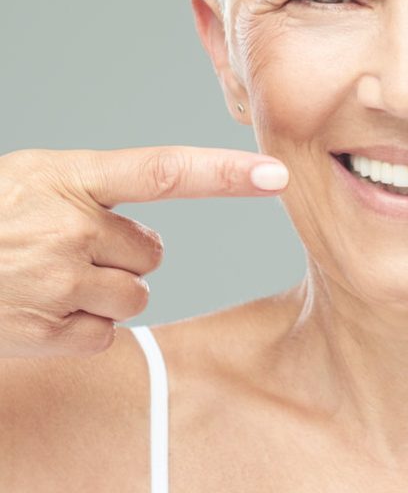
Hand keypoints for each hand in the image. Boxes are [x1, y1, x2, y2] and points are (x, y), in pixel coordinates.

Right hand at [0, 146, 287, 357]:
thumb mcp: (33, 179)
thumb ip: (96, 193)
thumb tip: (150, 235)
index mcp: (69, 177)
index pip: (164, 171)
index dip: (225, 172)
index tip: (275, 173)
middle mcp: (68, 227)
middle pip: (153, 253)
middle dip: (124, 254)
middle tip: (71, 248)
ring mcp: (56, 281)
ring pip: (135, 296)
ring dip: (104, 292)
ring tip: (52, 277)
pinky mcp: (44, 331)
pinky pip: (105, 334)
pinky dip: (82, 326)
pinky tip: (42, 308)